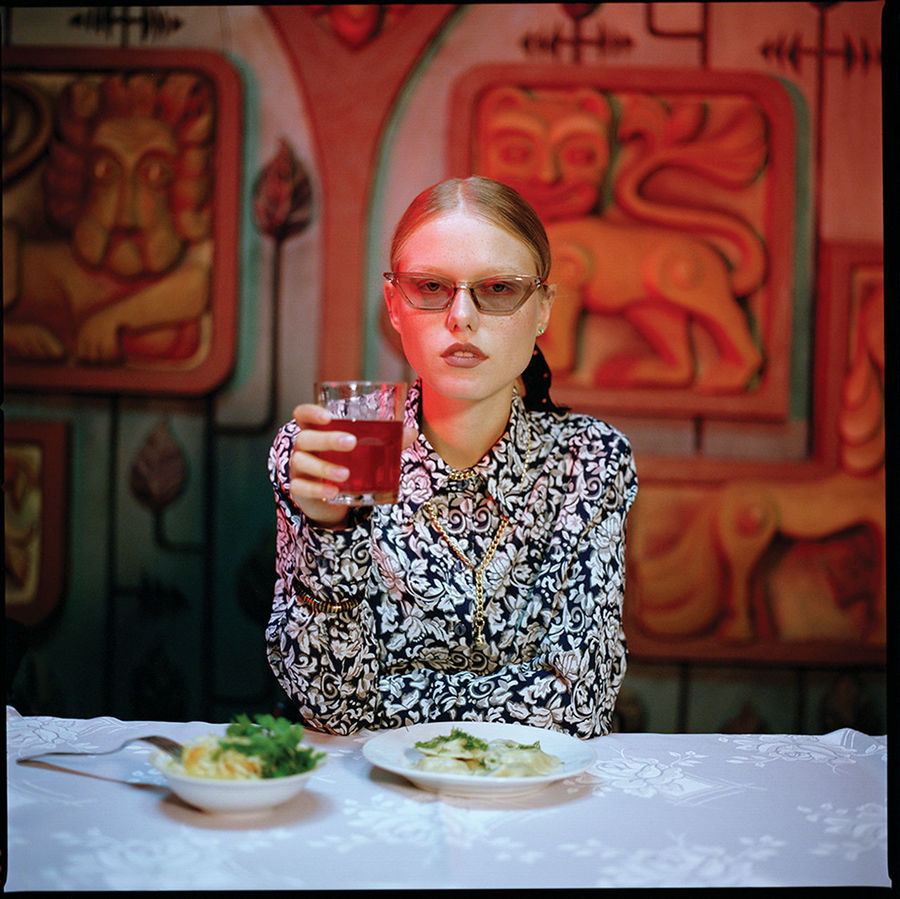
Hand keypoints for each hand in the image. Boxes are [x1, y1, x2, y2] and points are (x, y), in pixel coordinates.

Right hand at [289, 403, 416, 525]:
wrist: (330, 498)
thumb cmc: (345, 463)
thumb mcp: (362, 452)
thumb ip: (384, 441)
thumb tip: (412, 432)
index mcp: (316, 431)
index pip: (302, 414)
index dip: (311, 412)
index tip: (327, 415)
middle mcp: (303, 447)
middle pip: (305, 438)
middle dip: (326, 439)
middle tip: (351, 442)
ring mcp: (298, 468)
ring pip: (302, 462)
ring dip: (324, 467)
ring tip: (346, 474)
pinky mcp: (299, 489)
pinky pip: (301, 487)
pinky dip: (317, 489)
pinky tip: (333, 491)